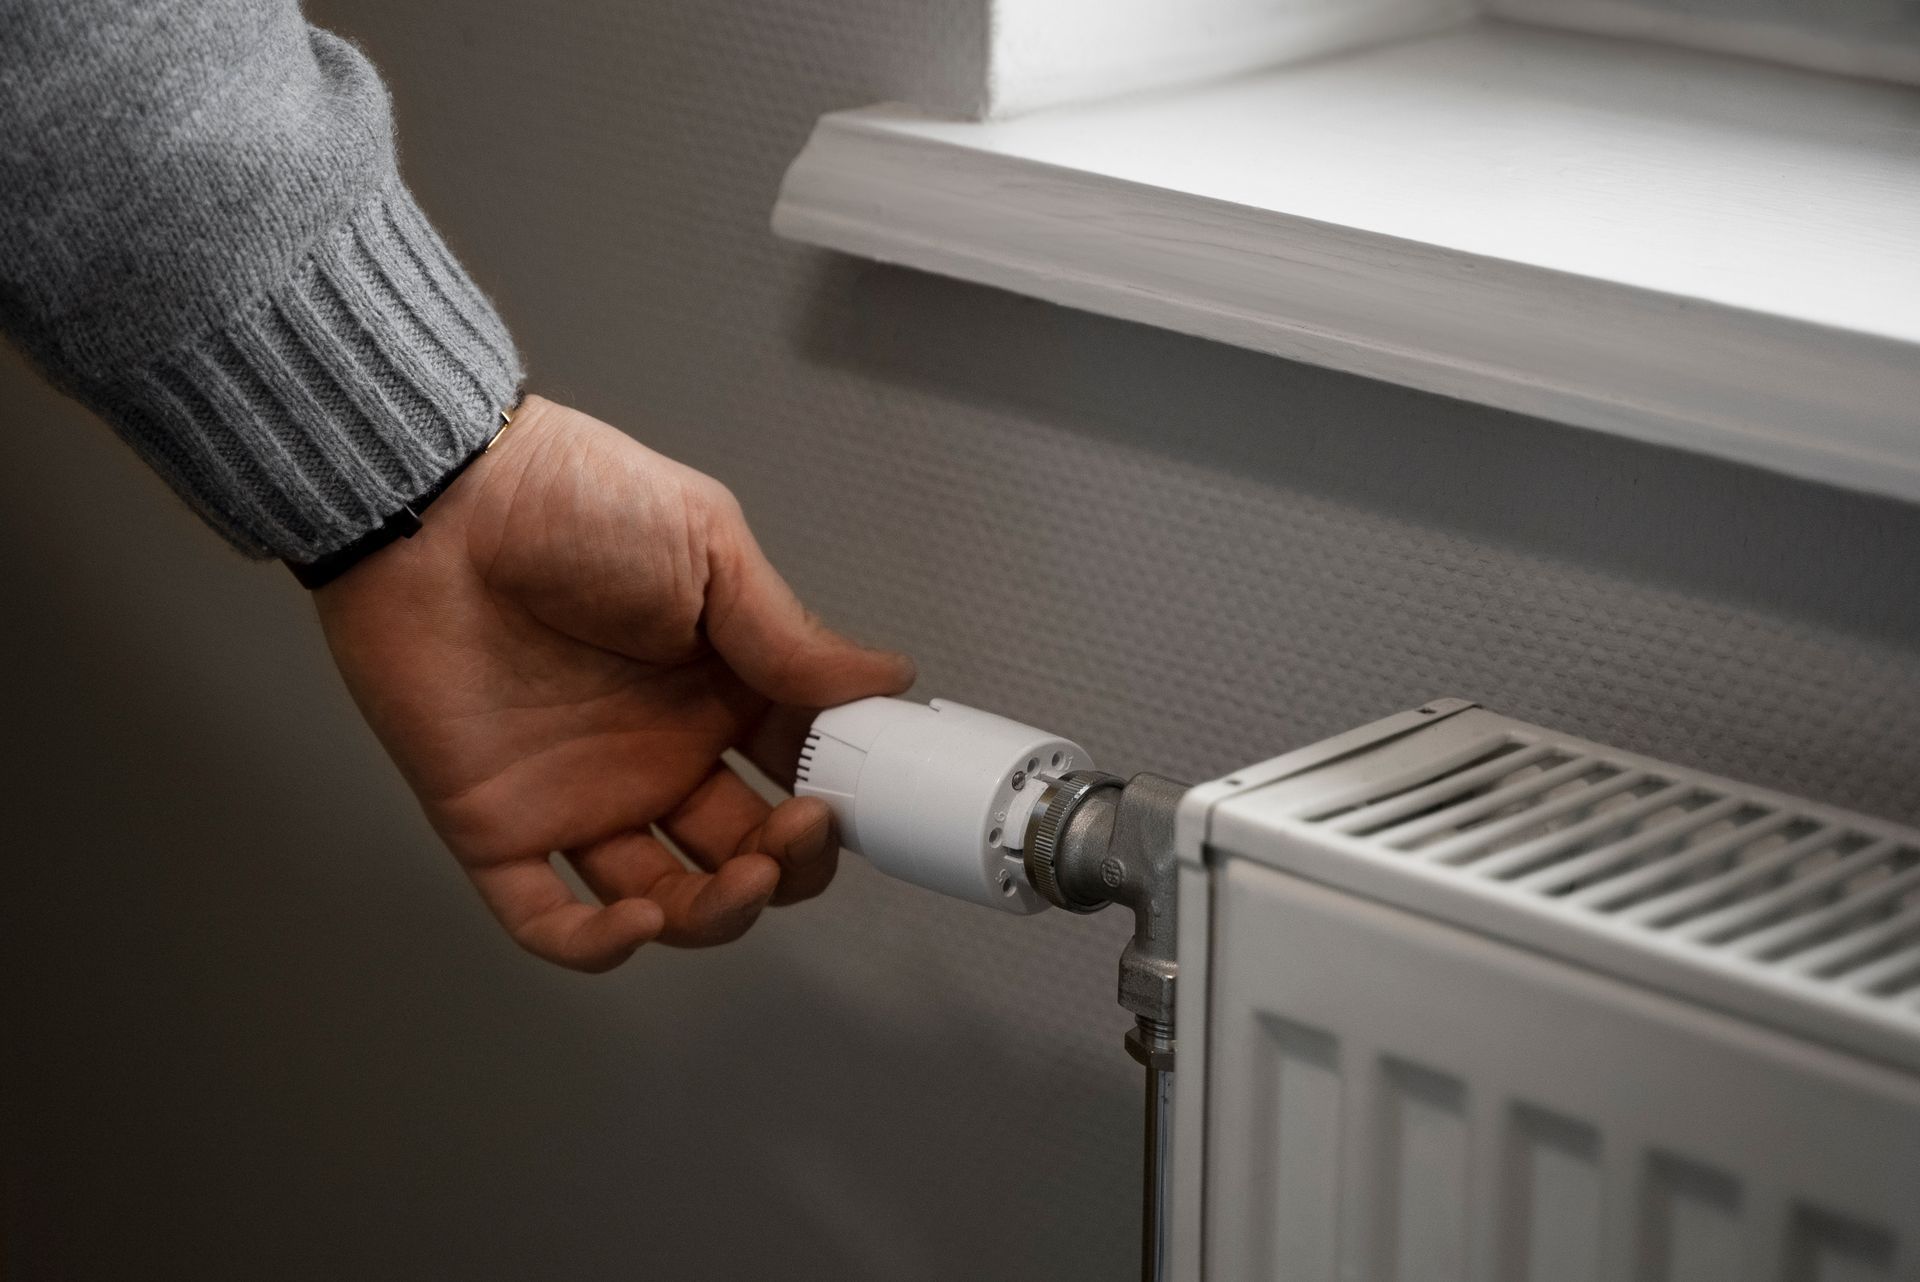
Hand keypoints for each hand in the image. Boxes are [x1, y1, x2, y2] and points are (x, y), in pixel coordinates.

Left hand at [312, 396, 912, 970]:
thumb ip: (790, 633)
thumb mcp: (708, 546)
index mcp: (715, 690)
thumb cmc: (568, 498)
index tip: (868, 796)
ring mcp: (582, 795)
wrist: (435, 498)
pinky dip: (597, 945)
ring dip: (717, 913)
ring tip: (743, 878)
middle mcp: (657, 753)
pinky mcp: (500, 827)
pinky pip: (548, 919)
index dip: (839, 799)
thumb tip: (887, 679)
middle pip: (748, 853)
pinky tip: (639, 918)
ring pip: (668, 899)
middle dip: (790, 863)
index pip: (800, 774)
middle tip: (801, 831)